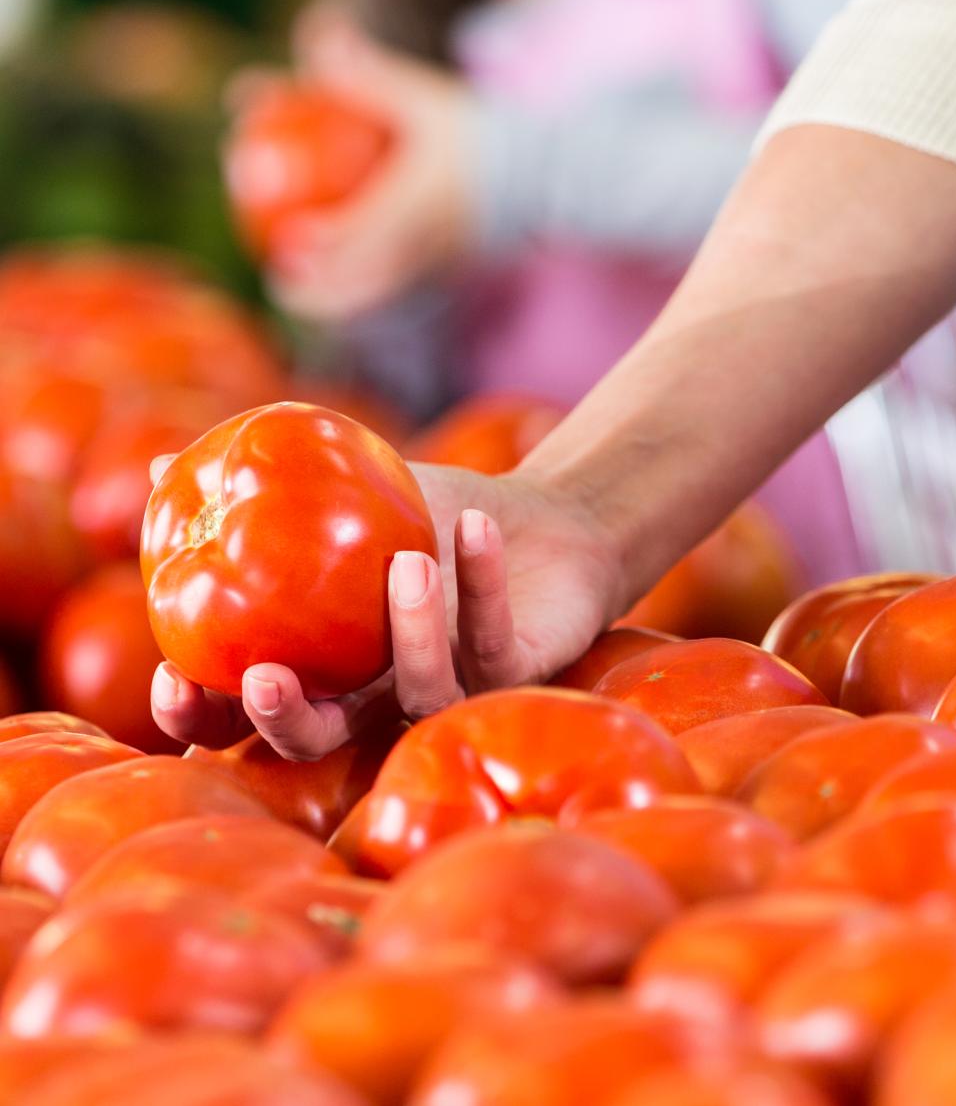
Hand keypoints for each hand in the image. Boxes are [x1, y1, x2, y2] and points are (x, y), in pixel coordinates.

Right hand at [151, 461, 626, 760]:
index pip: (238, 716)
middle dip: (283, 720)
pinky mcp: (514, 676)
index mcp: (320, 664)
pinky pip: (492, 644)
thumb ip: (264, 485)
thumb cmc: (432, 511)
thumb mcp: (344, 486)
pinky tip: (479, 526)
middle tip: (264, 677)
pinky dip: (482, 582)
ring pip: (417, 693)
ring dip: (409, 632)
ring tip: (406, 561)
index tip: (172, 679)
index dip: (199, 715)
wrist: (542, 518)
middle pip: (315, 741)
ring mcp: (447, 691)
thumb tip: (161, 466)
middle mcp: (376, 696)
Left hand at [249, 5, 479, 321]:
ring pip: (377, 297)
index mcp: (412, 208)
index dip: (315, 245)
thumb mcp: (422, 98)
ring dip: (338, 301)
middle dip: (315, 295)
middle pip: (360, 289)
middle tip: (280, 279)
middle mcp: (422, 247)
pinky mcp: (449, 272)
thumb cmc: (479, 131)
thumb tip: (316, 25)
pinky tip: (348, 279)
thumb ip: (367, 71)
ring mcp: (436, 266)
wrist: (546, 171)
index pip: (355, 236)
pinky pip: (397, 290)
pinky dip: (367, 291)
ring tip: (305, 289)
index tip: (283, 244)